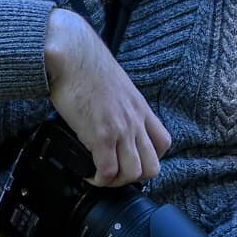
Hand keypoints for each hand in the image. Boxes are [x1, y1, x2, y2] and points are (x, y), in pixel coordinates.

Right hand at [43, 9, 169, 187]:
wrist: (72, 55)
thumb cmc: (86, 65)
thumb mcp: (115, 86)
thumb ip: (118, 104)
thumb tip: (106, 115)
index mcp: (140, 108)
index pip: (163, 143)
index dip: (149, 158)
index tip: (131, 160)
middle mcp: (135, 121)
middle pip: (152, 166)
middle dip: (134, 177)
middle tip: (115, 174)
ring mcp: (120, 129)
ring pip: (133, 174)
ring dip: (116, 182)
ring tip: (100, 177)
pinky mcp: (100, 135)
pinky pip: (107, 172)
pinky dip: (98, 180)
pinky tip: (87, 175)